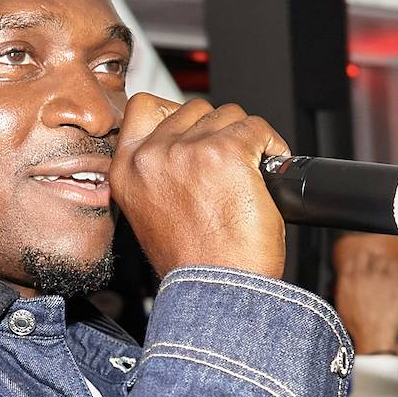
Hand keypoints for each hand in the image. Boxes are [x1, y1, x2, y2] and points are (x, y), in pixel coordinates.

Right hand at [110, 94, 288, 278]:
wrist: (215, 290)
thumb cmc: (192, 262)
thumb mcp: (150, 213)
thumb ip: (156, 173)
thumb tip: (184, 147)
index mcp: (126, 170)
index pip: (144, 106)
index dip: (175, 114)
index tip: (193, 131)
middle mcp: (151, 155)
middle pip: (193, 109)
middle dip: (216, 132)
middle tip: (227, 166)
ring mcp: (187, 151)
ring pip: (228, 115)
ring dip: (244, 139)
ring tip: (248, 174)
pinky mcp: (226, 152)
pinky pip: (257, 129)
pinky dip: (271, 147)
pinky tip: (267, 174)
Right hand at [332, 249, 397, 353]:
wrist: (373, 336)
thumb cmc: (359, 327)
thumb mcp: (343, 307)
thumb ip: (345, 290)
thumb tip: (348, 283)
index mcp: (346, 281)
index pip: (353, 260)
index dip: (360, 263)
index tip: (366, 268)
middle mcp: (360, 275)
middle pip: (366, 254)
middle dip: (372, 260)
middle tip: (377, 269)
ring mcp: (376, 277)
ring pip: (382, 258)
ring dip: (385, 265)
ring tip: (388, 274)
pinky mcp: (392, 282)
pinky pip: (395, 265)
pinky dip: (396, 269)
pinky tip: (396, 277)